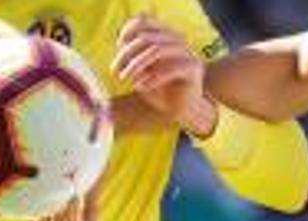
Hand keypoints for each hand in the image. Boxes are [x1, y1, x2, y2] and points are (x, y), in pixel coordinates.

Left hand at [113, 16, 216, 137]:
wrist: (181, 112)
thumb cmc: (159, 91)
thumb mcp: (140, 73)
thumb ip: (132, 58)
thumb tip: (121, 45)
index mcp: (165, 36)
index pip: (145, 21)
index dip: (128, 30)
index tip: (117, 46)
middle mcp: (177, 40)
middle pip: (146, 37)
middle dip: (126, 53)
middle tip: (114, 71)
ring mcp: (187, 53)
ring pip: (157, 50)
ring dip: (136, 64)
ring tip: (125, 78)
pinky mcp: (194, 68)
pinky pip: (170, 68)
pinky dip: (152, 77)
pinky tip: (143, 86)